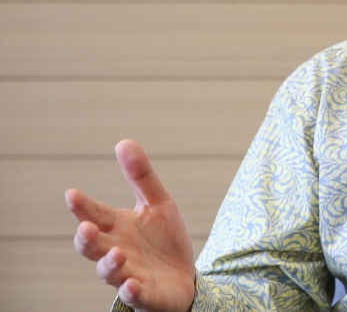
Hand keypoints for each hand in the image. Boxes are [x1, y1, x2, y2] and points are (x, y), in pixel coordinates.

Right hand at [66, 140, 196, 311]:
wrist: (184, 277)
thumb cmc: (163, 240)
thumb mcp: (158, 203)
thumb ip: (141, 177)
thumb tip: (124, 142)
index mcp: (117, 227)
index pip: (95, 214)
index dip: (83, 207)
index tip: (72, 194)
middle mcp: (116, 251)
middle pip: (93, 247)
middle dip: (86, 239)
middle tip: (85, 228)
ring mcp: (129, 275)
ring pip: (110, 272)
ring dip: (110, 264)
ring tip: (116, 253)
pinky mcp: (146, 295)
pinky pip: (135, 295)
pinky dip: (132, 291)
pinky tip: (132, 284)